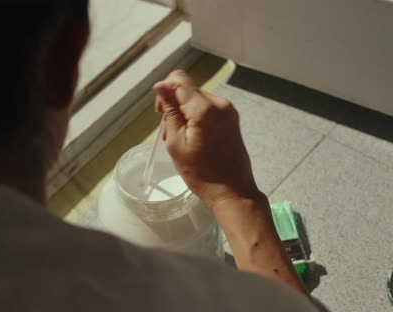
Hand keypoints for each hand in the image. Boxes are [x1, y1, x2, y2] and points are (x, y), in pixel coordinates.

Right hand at [153, 70, 260, 208]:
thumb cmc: (201, 173)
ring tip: (179, 139)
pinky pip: (208, 109)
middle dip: (174, 106)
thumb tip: (161, 87)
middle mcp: (219, 103)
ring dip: (184, 114)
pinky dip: (196, 118)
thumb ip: (170, 111)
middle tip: (167, 132)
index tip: (159, 111)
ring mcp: (228, 110)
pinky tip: (192, 138)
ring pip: (197, 100)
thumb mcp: (176, 143)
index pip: (179, 80)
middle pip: (188, 90)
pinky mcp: (232, 118)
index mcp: (204, 108)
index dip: (164, 90)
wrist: (233, 191)